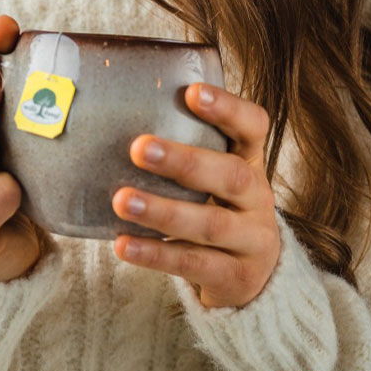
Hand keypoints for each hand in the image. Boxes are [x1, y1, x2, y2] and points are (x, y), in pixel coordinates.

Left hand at [111, 83, 279, 308]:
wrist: (251, 276)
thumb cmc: (216, 207)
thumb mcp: (213, 175)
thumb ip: (183, 146)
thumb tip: (111, 111)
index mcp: (251, 161)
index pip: (252, 126)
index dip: (227, 108)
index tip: (191, 93)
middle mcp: (259, 198)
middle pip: (232, 176)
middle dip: (184, 162)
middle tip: (139, 148)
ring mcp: (252, 241)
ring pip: (210, 225)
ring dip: (163, 211)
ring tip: (122, 200)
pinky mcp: (235, 277)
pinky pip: (193, 263)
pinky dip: (156, 254)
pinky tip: (123, 244)